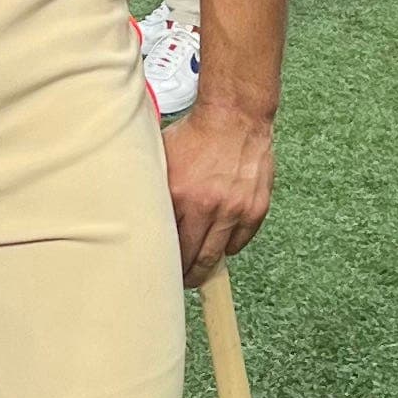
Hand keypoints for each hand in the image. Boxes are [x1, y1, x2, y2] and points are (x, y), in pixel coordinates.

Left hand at [165, 98, 273, 283]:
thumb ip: (157, 191)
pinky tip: (221, 244)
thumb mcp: (164, 160)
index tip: (160, 270)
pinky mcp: (256, 208)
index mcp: (181, 195)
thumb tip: (141, 219)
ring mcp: (235, 209)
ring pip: (217, 255)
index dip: (163, 261)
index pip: (168, 244)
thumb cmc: (196, 134)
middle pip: (193, 258)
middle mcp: (208, 206)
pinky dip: (230, 246)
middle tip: (179, 281)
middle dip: (185, 275)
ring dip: (206, 268)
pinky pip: (241, 242)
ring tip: (198, 273)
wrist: (235, 116)